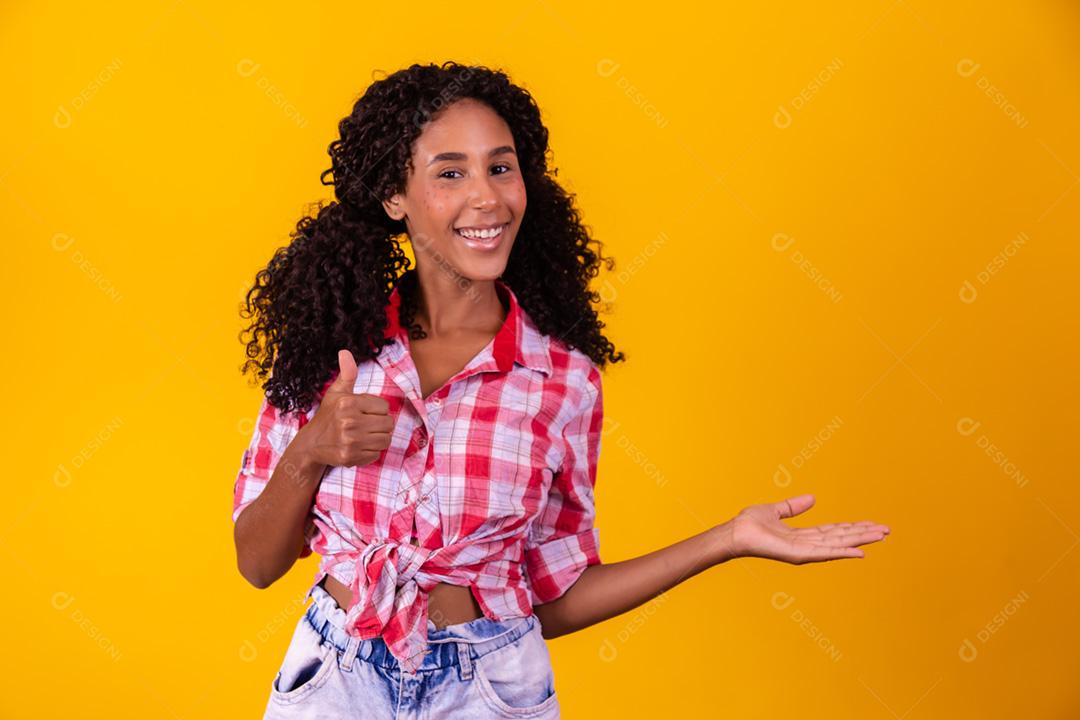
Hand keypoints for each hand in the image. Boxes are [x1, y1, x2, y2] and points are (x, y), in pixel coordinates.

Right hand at [302, 349, 393, 467]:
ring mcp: (350, 441)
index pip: (384, 407)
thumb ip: (347, 374)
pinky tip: (359, 446)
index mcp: (348, 402)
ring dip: (379, 438)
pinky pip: (376, 454)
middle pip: (388, 424)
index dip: (377, 410)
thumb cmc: (328, 415)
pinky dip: (371, 452)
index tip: (365, 412)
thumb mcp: (336, 392)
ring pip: (385, 440)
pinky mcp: (350, 457)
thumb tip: (345, 351)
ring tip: (365, 435)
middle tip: (368, 425)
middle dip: (380, 424)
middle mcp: (349, 421)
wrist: (311, 444)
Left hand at [726, 494, 889, 564]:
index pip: (834, 531)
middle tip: (886, 530)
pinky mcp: (799, 555)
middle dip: (863, 534)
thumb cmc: (749, 524)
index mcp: (803, 535)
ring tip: (881, 536)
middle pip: (841, 538)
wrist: (735, 532)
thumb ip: (794, 506)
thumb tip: (813, 498)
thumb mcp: (776, 510)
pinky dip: (844, 552)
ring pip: (839, 544)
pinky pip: (825, 553)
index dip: (853, 527)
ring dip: (860, 540)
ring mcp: (805, 551)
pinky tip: (860, 552)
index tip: (871, 523)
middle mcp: (807, 545)